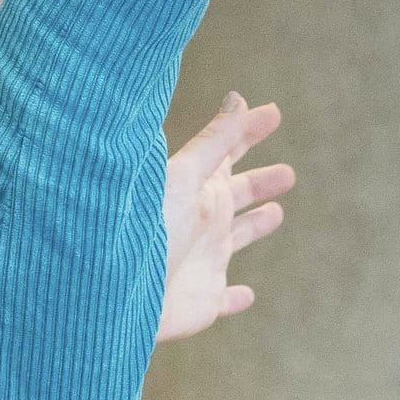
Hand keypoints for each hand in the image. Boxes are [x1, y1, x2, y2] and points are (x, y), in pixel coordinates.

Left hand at [158, 94, 294, 340]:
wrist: (112, 295)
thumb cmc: (143, 231)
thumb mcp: (181, 178)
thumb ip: (211, 142)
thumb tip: (236, 98)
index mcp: (194, 188)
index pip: (226, 151)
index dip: (248, 131)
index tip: (273, 112)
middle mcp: (199, 222)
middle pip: (236, 196)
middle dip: (259, 183)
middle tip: (287, 173)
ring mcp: (200, 261)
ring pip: (235, 240)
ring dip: (255, 227)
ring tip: (276, 213)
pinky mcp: (201, 301)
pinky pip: (223, 300)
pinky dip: (237, 298)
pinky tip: (246, 295)